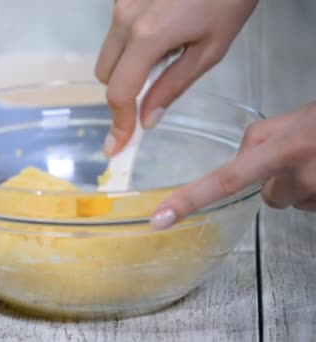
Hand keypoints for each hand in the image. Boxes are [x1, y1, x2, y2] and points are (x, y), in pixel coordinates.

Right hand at [95, 0, 257, 154]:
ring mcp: (121, 3)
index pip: (120, 92)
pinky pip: (115, 33)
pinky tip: (161, 33)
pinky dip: (130, 45)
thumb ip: (173, 87)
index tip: (118, 144)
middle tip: (150, 96)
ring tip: (165, 53)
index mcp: (149, 35)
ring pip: (107, 54)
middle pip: (105, 75)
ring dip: (126, 67)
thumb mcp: (209, 50)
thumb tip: (147, 119)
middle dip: (122, 92)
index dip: (118, 122)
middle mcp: (125, 18)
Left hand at [151, 102, 315, 229]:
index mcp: (283, 150)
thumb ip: (260, 138)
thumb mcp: (295, 118)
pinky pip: (314, 205)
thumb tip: (242, 155)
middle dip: (278, 181)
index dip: (188, 201)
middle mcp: (301, 178)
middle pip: (269, 197)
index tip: (160, 218)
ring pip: (294, 203)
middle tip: (303, 156)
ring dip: (302, 186)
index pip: (223, 181)